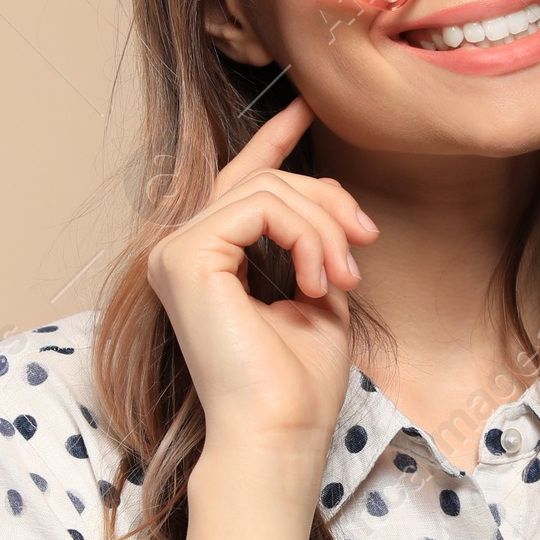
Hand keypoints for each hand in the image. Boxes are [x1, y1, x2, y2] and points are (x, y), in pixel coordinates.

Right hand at [146, 94, 378, 461]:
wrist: (279, 433)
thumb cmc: (297, 385)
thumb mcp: (318, 297)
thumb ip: (314, 246)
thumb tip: (330, 206)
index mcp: (209, 263)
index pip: (239, 184)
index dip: (272, 140)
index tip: (307, 106)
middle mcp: (181, 253)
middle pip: (264, 183)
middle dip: (327, 202)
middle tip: (364, 244)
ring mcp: (175, 254)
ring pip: (266, 191)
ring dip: (322, 228)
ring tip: (343, 278)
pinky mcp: (184, 259)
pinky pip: (258, 208)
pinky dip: (303, 236)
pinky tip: (317, 281)